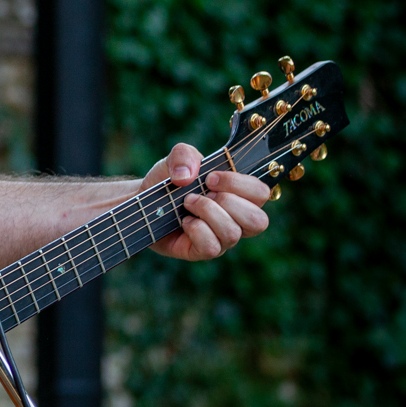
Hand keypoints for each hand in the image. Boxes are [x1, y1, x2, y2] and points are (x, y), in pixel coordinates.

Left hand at [143, 143, 270, 260]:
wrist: (144, 200)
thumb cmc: (169, 181)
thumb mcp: (175, 159)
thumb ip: (184, 154)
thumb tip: (187, 176)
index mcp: (239, 195)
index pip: (261, 193)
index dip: (239, 184)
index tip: (210, 178)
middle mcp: (236, 219)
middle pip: (258, 220)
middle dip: (227, 201)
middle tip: (202, 192)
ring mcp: (221, 238)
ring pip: (233, 233)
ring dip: (206, 212)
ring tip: (187, 203)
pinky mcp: (203, 251)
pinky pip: (211, 246)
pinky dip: (196, 229)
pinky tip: (184, 221)